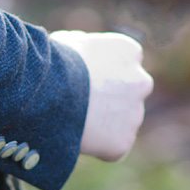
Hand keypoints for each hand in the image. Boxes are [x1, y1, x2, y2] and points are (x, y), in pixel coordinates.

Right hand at [49, 29, 154, 161]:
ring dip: (104, 124)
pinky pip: (111, 146)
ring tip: (73, 122)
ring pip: (122, 122)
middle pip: (128, 94)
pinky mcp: (123, 141)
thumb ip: (85, 49)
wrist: (49, 94)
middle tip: (80, 105)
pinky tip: (76, 137)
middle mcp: (141, 82)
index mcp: (129, 52)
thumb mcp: (69, 43)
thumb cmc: (52, 64)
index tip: (84, 80)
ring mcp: (135, 114)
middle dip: (110, 100)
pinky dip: (97, 146)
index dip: (101, 74)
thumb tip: (80, 49)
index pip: (123, 64)